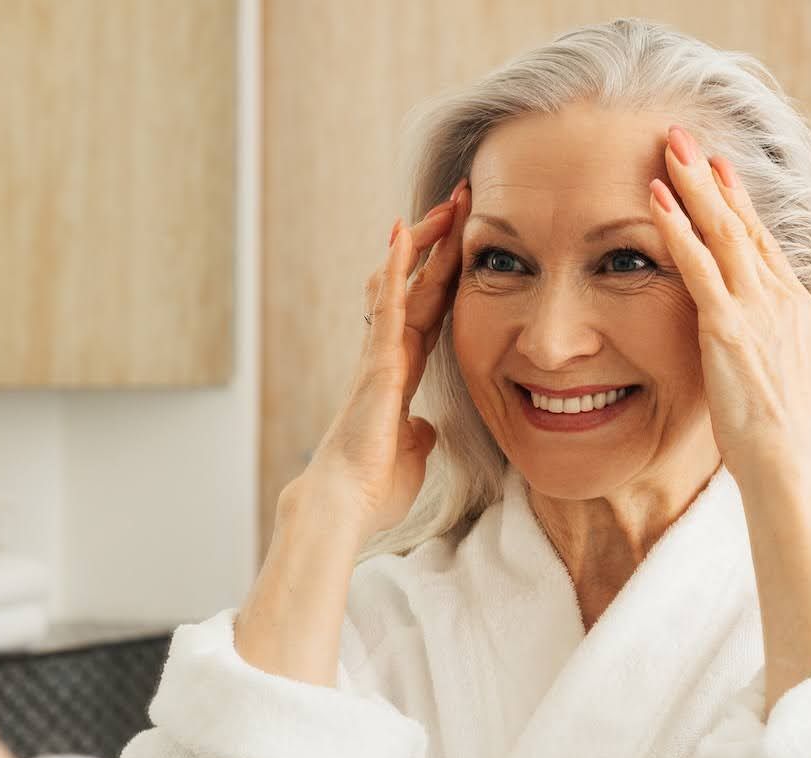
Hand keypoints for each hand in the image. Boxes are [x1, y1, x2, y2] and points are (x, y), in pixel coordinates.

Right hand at [301, 179, 470, 542]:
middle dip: (440, 242)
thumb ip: (418, 433)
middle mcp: (389, 354)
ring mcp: (380, 354)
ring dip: (422, 241)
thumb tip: (424, 428)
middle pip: (419, 285)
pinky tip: (404, 233)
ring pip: (402, 283)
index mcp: (401, 372)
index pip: (430, 310)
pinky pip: (385, 304)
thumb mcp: (411, 453)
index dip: (446, 274)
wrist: (347, 504)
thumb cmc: (373, 485)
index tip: (463, 241)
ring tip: (447, 203)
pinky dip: (394, 267)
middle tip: (462, 200)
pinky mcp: (376, 362)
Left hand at [647, 125, 810, 479]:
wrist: (793, 462)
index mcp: (800, 309)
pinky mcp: (728, 326)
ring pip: (721, 233)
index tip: (720, 169)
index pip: (764, 244)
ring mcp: (756, 309)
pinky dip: (677, 229)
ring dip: (693, 186)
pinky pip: (698, 266)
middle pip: (742, 225)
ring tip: (669, 149)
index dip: (740, 204)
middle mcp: (782, 299)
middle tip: (685, 137)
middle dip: (711, 177)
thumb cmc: (797, 433)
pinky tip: (657, 199)